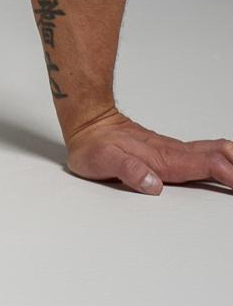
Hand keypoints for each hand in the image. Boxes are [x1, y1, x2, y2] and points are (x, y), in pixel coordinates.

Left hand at [65, 108, 232, 194]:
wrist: (87, 123)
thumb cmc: (93, 144)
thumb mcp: (102, 160)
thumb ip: (127, 170)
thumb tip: (151, 183)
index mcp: (162, 159)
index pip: (204, 165)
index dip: (226, 173)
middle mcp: (171, 153)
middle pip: (214, 155)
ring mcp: (170, 150)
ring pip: (210, 151)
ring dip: (232, 159)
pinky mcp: (167, 151)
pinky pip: (201, 153)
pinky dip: (221, 157)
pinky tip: (227, 161)